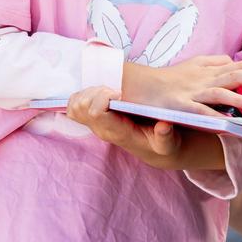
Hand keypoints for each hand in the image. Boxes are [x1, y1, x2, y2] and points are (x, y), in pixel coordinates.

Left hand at [66, 86, 224, 170]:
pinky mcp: (91, 120)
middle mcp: (101, 129)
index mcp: (117, 133)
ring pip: (75, 104)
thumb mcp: (168, 144)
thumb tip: (163, 126)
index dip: (104, 97)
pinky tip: (100, 94)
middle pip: (81, 105)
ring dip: (89, 92)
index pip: (95, 112)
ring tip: (108, 92)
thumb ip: (165, 137)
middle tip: (114, 90)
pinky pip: (73, 106)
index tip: (120, 93)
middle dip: (96, 91)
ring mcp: (94, 126)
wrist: (152, 151)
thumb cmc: (160, 144)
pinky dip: (82, 95)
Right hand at [122, 55, 241, 115]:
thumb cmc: (167, 77)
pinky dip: (215, 117)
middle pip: (232, 74)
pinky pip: (201, 112)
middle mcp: (202, 78)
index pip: (235, 65)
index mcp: (206, 69)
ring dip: (238, 96)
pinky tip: (227, 124)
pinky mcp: (182, 106)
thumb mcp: (192, 64)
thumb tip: (232, 60)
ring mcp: (192, 92)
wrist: (141, 85)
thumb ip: (213, 62)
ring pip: (219, 92)